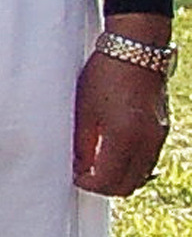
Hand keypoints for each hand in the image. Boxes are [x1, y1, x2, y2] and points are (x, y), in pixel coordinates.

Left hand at [73, 20, 171, 196]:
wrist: (136, 50)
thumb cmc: (105, 74)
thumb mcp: (85, 109)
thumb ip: (82, 143)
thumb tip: (79, 167)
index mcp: (124, 137)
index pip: (107, 181)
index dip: (88, 184)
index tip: (74, 176)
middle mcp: (146, 142)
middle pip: (127, 186)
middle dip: (103, 186)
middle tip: (84, 175)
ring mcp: (158, 137)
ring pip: (140, 176)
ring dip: (119, 178)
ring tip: (97, 165)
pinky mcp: (162, 130)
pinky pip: (148, 161)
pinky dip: (131, 166)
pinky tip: (114, 155)